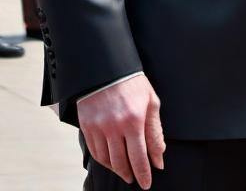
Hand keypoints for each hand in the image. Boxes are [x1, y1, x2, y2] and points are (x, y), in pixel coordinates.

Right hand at [77, 74, 164, 189]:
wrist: (107, 66)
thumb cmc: (133, 83)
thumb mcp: (151, 102)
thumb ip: (155, 131)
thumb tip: (159, 157)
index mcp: (134, 120)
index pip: (139, 157)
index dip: (144, 173)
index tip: (147, 184)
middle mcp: (115, 127)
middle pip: (122, 162)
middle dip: (131, 174)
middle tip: (136, 180)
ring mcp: (98, 127)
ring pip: (107, 160)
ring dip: (117, 169)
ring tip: (125, 172)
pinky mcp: (87, 126)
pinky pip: (95, 151)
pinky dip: (104, 160)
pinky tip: (111, 161)